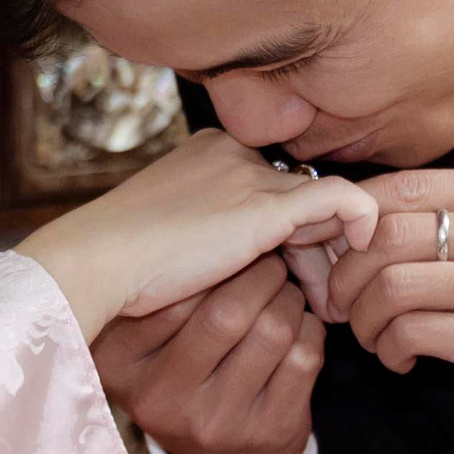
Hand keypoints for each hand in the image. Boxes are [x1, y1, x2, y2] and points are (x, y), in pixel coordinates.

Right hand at [19, 127, 376, 344]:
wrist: (95, 259)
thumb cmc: (117, 260)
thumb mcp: (169, 237)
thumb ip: (211, 234)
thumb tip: (250, 260)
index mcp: (208, 153)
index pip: (271, 185)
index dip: (292, 233)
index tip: (297, 280)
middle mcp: (233, 152)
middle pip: (298, 193)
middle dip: (317, 245)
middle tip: (324, 296)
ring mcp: (249, 174)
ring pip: (322, 201)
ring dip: (333, 252)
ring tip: (330, 301)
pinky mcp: (263, 205)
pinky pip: (339, 199)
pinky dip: (358, 222)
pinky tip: (356, 258)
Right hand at [93, 254, 325, 453]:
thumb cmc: (180, 369)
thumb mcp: (145, 338)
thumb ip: (157, 287)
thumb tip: (207, 217)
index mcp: (118, 366)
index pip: (170, 296)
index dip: (212, 260)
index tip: (229, 246)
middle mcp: (161, 401)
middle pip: (225, 312)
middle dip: (258, 272)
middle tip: (268, 258)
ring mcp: (216, 423)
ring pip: (272, 329)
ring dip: (288, 296)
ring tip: (284, 288)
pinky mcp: (267, 433)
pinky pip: (304, 355)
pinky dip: (309, 326)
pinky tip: (299, 323)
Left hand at [325, 165, 453, 453]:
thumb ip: (427, 216)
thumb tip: (338, 211)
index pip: (407, 187)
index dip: (353, 221)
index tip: (336, 254)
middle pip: (393, 234)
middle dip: (348, 274)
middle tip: (341, 302)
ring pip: (395, 285)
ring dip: (364, 317)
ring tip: (371, 334)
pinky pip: (412, 332)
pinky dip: (389, 348)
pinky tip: (400, 357)